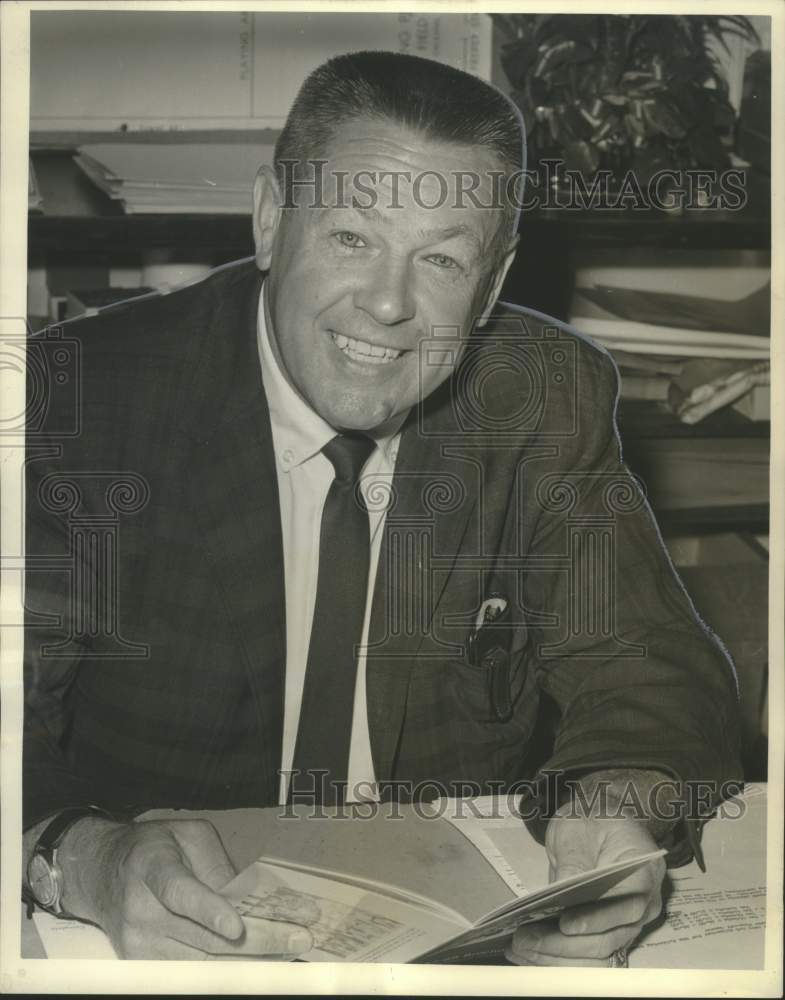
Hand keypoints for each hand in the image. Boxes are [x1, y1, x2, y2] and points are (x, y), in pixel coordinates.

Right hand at [59, 817, 315, 958]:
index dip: (208, 911)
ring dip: (250, 961)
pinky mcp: (141, 964)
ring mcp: (138, 944)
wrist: (99, 872)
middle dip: (258, 940)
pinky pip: (191, 973)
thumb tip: (246, 899)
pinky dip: (227, 971)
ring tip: (291, 953)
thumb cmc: (154, 847)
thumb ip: (215, 863)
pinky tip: (260, 964)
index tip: (237, 926)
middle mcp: (141, 910)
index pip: (179, 892)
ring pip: (202, 963)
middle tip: (300, 938)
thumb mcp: (187, 835)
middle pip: (202, 937)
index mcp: (152, 866)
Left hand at [506, 811, 665, 966]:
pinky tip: (530, 953)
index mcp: (645, 871)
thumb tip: (560, 898)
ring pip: (597, 954)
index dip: (596, 918)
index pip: (627, 904)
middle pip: (610, 938)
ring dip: (557, 957)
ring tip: (521, 949)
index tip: (564, 924)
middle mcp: (645, 904)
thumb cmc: (593, 819)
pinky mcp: (609, 932)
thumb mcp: (578, 829)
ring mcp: (628, 922)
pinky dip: (559, 958)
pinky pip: (588, 954)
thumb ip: (573, 864)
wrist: (601, 820)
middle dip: (565, 944)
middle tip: (527, 938)